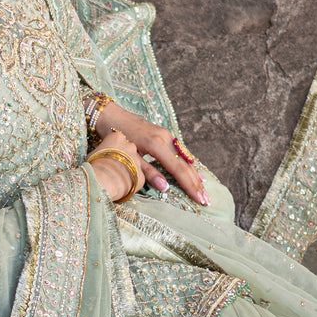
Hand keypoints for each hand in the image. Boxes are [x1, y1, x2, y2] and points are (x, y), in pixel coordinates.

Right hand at [86, 129, 144, 201]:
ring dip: (127, 170)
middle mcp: (131, 146)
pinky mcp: (141, 176)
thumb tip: (100, 155)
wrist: (102, 182)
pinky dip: (131, 182)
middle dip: (123, 158)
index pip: (117, 140)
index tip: (107, 156)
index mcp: (117, 137)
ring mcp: (138, 161)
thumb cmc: (94, 167)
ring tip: (116, 178)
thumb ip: (101, 151)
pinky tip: (121, 186)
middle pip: (128, 151)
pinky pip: (137, 178)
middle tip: (112, 167)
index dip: (112, 149)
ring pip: (134, 165)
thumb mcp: (93, 154)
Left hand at [93, 102, 209, 205]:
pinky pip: (180, 153)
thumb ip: (148, 172)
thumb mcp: (129, 157)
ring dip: (194, 176)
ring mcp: (166, 135)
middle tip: (206, 200)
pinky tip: (196, 175)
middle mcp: (165, 138)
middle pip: (185, 165)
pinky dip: (188, 166)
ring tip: (204, 192)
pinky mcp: (164, 135)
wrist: (110, 116)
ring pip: (184, 159)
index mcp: (156, 145)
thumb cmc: (115, 137)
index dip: (189, 186)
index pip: (178, 170)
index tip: (199, 199)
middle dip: (196, 184)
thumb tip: (165, 188)